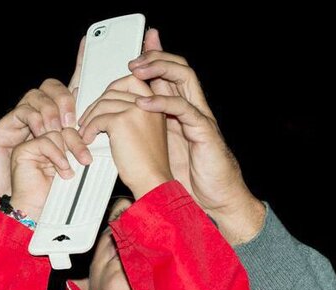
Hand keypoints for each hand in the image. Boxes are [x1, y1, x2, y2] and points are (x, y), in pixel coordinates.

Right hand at [0, 40, 87, 243]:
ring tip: (61, 136)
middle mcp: (38, 115)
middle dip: (66, 100)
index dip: (80, 63)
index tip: (90, 43)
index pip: (72, 86)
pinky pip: (24, 114)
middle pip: (52, 86)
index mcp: (58, 120)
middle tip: (74, 122)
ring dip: (53, 116)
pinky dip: (38, 126)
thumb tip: (114, 135)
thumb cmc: (47, 189)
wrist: (16, 208)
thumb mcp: (77, 166)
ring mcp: (19, 120)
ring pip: (38, 98)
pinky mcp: (3, 128)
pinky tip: (46, 140)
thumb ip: (90, 146)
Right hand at [9, 129, 87, 221]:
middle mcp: (43, 143)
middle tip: (86, 160)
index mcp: (56, 147)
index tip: (90, 157)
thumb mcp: (72, 171)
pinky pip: (44, 143)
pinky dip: (56, 154)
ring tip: (67, 172)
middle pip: (64, 130)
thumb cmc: (54, 195)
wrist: (35, 210)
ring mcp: (32, 146)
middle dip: (78, 144)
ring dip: (65, 154)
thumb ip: (79, 157)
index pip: (71, 133)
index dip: (82, 142)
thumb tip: (96, 146)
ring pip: (55, 135)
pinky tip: (62, 167)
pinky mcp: (23, 150)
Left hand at [78, 75, 172, 198]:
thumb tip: (108, 104)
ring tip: (84, 131)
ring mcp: (136, 110)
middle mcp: (148, 103)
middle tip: (87, 118)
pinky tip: (88, 140)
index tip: (102, 101)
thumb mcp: (146, 131)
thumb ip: (134, 115)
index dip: (113, 88)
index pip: (132, 81)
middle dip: (97, 103)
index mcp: (156, 103)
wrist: (153, 179)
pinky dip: (89, 129)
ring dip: (90, 117)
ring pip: (103, 104)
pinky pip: (97, 119)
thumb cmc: (148, 162)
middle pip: (114, 91)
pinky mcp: (122, 122)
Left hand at [129, 29, 264, 244]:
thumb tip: (119, 124)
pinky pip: (185, 109)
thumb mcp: (162, 148)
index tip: (139, 42)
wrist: (216, 200)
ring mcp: (201, 117)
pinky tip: (144, 103)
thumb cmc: (190, 177)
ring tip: (136, 70)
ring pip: (186, 77)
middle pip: (178, 67)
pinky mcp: (205, 132)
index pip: (169, 74)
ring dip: (160, 69)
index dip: (156, 56)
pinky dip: (163, 102)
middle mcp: (194, 108)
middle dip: (155, 57)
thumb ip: (146, 131)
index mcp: (182, 111)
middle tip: (132, 58)